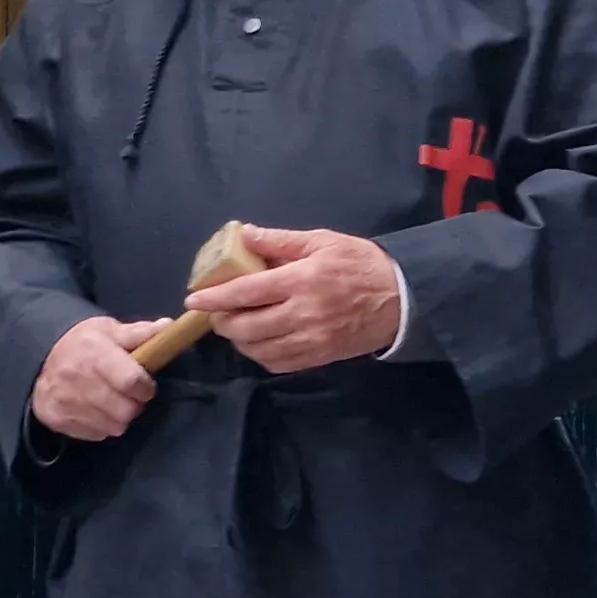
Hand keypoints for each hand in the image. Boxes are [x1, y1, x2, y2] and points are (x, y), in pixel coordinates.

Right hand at [33, 316, 170, 442]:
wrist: (40, 356)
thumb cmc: (83, 343)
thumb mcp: (109, 330)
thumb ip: (139, 333)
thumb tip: (169, 326)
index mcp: (94, 353)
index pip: (130, 381)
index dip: (145, 386)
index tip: (145, 385)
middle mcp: (77, 378)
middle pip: (125, 410)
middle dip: (134, 405)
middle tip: (128, 395)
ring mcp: (65, 402)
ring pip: (113, 426)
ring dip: (119, 417)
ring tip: (112, 402)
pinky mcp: (57, 419)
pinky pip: (96, 435)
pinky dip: (101, 426)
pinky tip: (95, 410)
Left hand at [185, 227, 401, 373]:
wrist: (401, 298)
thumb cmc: (360, 262)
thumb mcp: (322, 241)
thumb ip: (280, 240)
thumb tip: (244, 234)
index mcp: (302, 279)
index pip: (247, 292)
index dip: (216, 298)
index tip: (195, 301)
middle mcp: (303, 313)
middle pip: (248, 327)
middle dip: (224, 322)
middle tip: (218, 314)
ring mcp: (312, 339)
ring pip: (260, 349)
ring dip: (240, 341)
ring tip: (236, 326)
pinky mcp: (320, 356)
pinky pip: (279, 363)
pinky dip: (261, 355)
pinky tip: (258, 342)